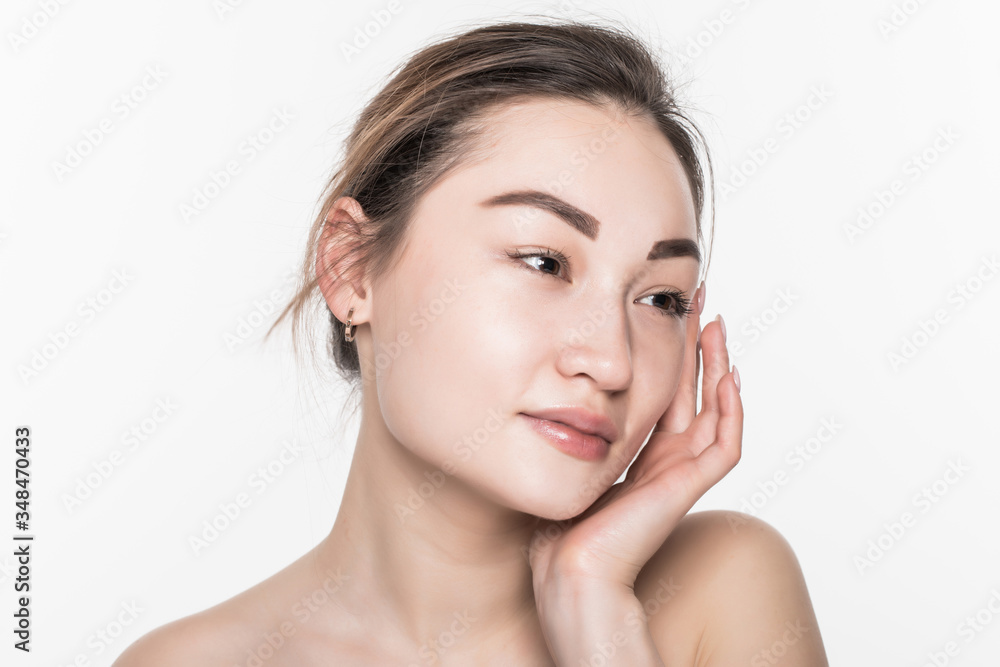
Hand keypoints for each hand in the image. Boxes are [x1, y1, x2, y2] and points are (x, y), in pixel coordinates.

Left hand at [528, 282, 743, 593]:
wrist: (569, 569)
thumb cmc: (560, 527)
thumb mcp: (569, 463)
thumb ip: (577, 433)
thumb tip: (555, 393)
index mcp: (643, 457)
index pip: (668, 394)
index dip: (674, 355)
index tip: (670, 313)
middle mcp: (667, 462)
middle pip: (694, 393)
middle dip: (698, 348)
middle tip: (701, 303)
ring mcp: (681, 475)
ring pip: (716, 411)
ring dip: (719, 367)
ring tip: (717, 325)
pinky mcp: (687, 488)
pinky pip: (724, 445)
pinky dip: (731, 411)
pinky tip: (730, 376)